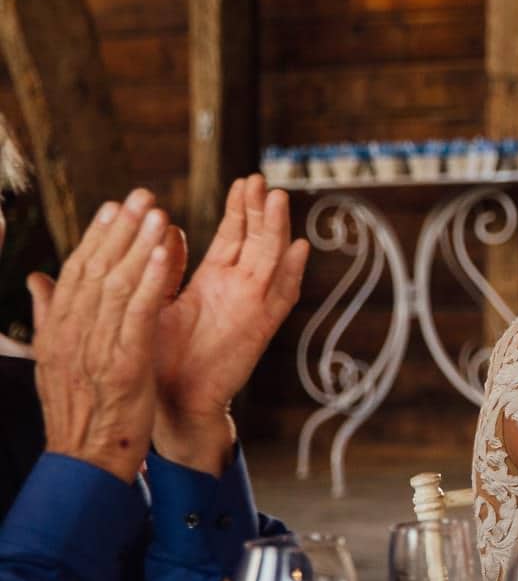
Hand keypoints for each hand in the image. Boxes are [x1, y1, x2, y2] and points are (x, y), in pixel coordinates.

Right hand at [26, 190, 177, 481]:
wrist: (86, 459)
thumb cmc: (80, 410)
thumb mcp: (55, 360)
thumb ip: (50, 316)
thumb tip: (36, 279)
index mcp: (58, 331)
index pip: (76, 273)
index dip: (96, 237)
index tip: (113, 206)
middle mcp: (73, 334)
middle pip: (95, 270)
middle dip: (119, 229)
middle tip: (141, 195)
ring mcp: (96, 347)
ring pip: (116, 285)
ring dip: (139, 244)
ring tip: (158, 213)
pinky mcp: (123, 362)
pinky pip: (139, 312)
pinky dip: (152, 278)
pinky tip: (168, 252)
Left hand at [152, 174, 310, 470]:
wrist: (172, 401)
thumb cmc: (159, 356)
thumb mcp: (155, 301)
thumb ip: (164, 267)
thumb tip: (164, 228)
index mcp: (214, 281)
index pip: (233, 236)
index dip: (240, 209)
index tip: (243, 181)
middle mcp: (238, 289)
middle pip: (257, 240)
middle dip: (259, 209)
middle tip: (260, 179)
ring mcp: (252, 307)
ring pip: (271, 260)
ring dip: (276, 230)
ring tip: (276, 198)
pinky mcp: (259, 328)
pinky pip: (281, 297)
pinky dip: (291, 274)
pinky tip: (298, 249)